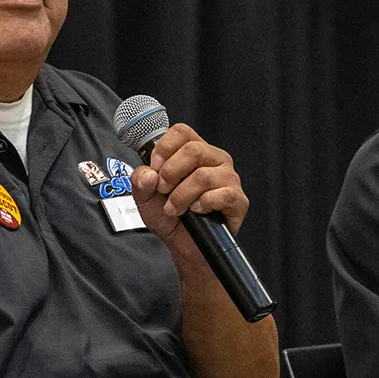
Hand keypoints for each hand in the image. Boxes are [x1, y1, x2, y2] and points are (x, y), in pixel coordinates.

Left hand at [130, 123, 248, 243]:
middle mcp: (214, 160)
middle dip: (170, 173)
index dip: (164, 148)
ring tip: (174, 208)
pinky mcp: (238, 200)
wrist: (183, 246)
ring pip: (203, 176)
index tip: (155, 168)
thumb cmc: (169, 216)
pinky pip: (221, 195)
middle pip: (193, 150)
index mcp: (194, 151)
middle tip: (163, 190)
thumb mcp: (145, 197)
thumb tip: (149, 174)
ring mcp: (228, 178)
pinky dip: (202, 205)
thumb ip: (140, 181)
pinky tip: (196, 211)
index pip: (182, 131)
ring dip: (182, 195)